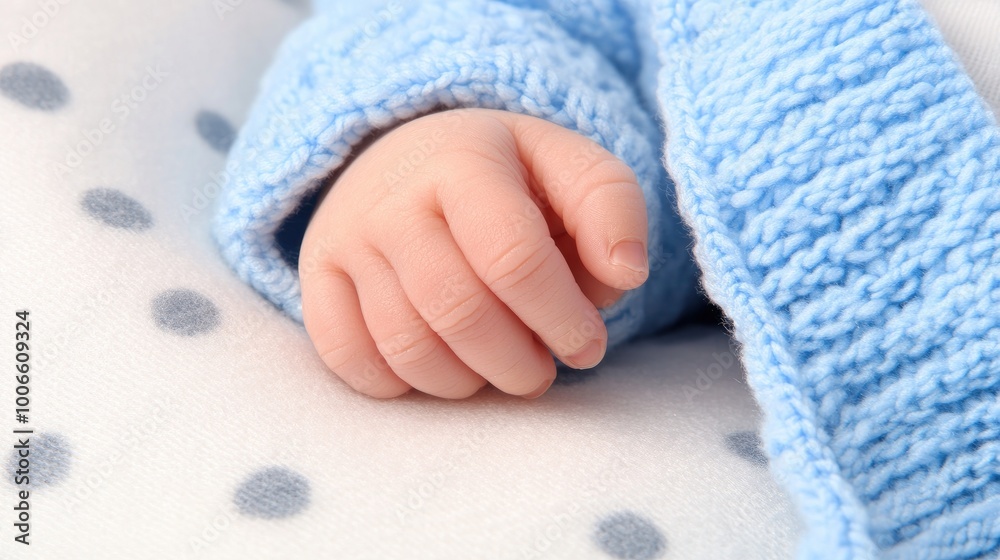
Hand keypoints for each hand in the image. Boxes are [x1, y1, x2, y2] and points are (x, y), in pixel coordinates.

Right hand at [299, 109, 648, 398]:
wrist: (406, 161)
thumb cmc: (505, 179)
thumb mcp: (566, 167)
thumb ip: (611, 208)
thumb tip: (623, 274)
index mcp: (464, 159)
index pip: (512, 256)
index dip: (560, 318)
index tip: (588, 347)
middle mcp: (394, 197)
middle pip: (457, 310)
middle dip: (517, 363)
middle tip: (542, 370)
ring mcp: (346, 238)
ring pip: (405, 345)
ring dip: (467, 382)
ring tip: (498, 369)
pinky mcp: (316, 275)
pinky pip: (349, 359)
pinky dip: (401, 384)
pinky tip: (438, 367)